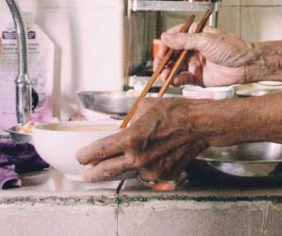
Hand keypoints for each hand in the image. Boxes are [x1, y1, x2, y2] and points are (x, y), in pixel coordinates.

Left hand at [75, 98, 205, 184]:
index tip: (81, 157)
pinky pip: (149, 172)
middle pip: (108, 170)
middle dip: (94, 173)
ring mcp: (152, 169)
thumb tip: (124, 124)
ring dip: (127, 165)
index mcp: (131, 138)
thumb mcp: (146, 107)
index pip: (101, 151)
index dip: (87, 155)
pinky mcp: (164, 175)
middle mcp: (138, 158)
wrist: (200, 125)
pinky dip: (148, 166)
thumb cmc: (176, 112)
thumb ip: (130, 119)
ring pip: (131, 171)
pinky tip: (156, 153)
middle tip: (86, 175)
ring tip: (133, 155)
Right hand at [158, 25, 254, 86]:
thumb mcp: (205, 40)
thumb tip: (165, 37)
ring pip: (175, 68)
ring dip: (168, 72)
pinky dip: (177, 80)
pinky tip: (175, 81)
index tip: (162, 53)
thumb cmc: (231, 48)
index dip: (165, 46)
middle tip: (159, 69)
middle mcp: (192, 49)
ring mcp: (194, 63)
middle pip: (171, 55)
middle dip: (163, 62)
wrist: (246, 65)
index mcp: (194, 35)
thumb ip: (184, 40)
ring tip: (165, 77)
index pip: (173, 38)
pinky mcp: (198, 77)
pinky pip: (183, 79)